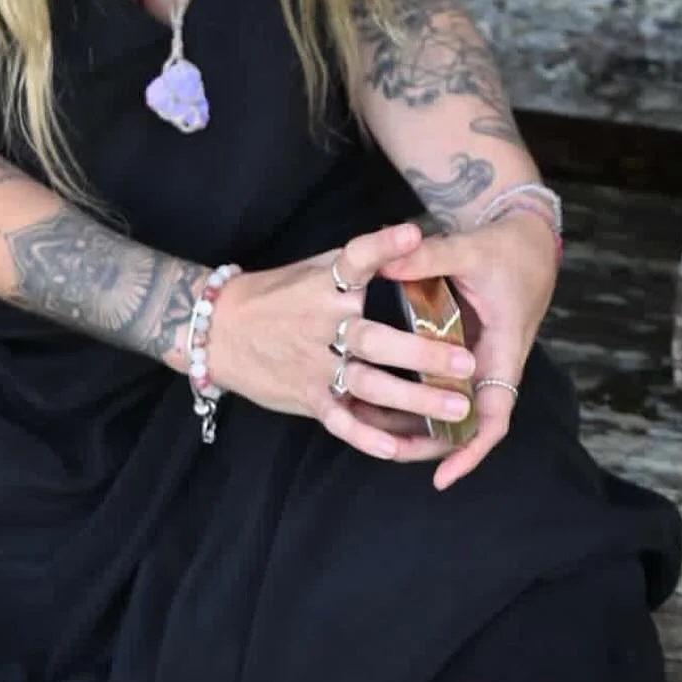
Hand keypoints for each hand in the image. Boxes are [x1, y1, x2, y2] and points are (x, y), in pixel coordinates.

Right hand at [205, 221, 480, 468]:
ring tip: (455, 407)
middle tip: (466, 361)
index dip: (382, 247)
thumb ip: (355, 263)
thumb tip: (406, 236)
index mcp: (323, 285)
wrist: (216, 331)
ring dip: (412, 399)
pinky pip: (339, 419)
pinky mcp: (306, 395)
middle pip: (375, 340)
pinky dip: (365, 435)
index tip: (411, 234)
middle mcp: (321, 325)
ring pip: (367, 385)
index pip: (354, 260)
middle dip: (421, 353)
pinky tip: (396, 447)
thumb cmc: (274, 297)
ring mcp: (313, 364)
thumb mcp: (310, 269)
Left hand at [376, 208, 558, 488]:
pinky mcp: (460, 349)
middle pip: (462, 423)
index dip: (470, 451)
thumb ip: (428, 256)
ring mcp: (474, 360)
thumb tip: (383, 262)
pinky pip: (437, 382)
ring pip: (445, 406)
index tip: (442, 477)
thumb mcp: (469, 249)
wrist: (527, 239)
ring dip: (412, 421)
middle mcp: (489, 364)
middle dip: (427, 444)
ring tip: (366, 428)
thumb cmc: (507, 250)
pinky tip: (373, 395)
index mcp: (503, 352)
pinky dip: (411, 393)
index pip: (492, 418)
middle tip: (382, 451)